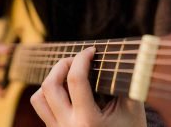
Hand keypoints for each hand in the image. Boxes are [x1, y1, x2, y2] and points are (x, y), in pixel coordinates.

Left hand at [31, 47, 146, 126]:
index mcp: (88, 121)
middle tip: (77, 59)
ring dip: (50, 80)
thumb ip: (126, 85)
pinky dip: (50, 93)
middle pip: (49, 86)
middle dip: (62, 64)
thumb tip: (118, 61)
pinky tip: (67, 90)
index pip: (76, 80)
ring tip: (67, 74)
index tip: (91, 51)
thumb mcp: (132, 111)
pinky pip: (42, 108)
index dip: (82, 59)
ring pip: (38, 98)